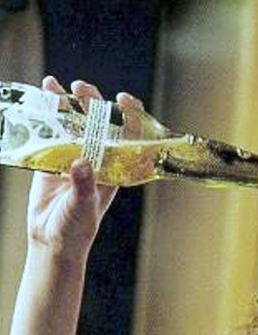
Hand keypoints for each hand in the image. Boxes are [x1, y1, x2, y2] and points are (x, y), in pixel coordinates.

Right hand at [26, 76, 143, 258]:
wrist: (53, 239)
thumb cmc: (77, 228)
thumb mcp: (84, 206)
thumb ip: (84, 185)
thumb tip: (81, 163)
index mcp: (115, 169)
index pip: (129, 137)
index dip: (131, 116)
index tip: (124, 99)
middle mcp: (98, 159)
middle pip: (100, 124)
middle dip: (94, 103)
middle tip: (82, 89)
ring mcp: (75, 157)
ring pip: (75, 124)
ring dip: (68, 104)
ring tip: (55, 86)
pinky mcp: (53, 159)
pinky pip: (52, 132)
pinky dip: (47, 115)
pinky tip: (41, 98)